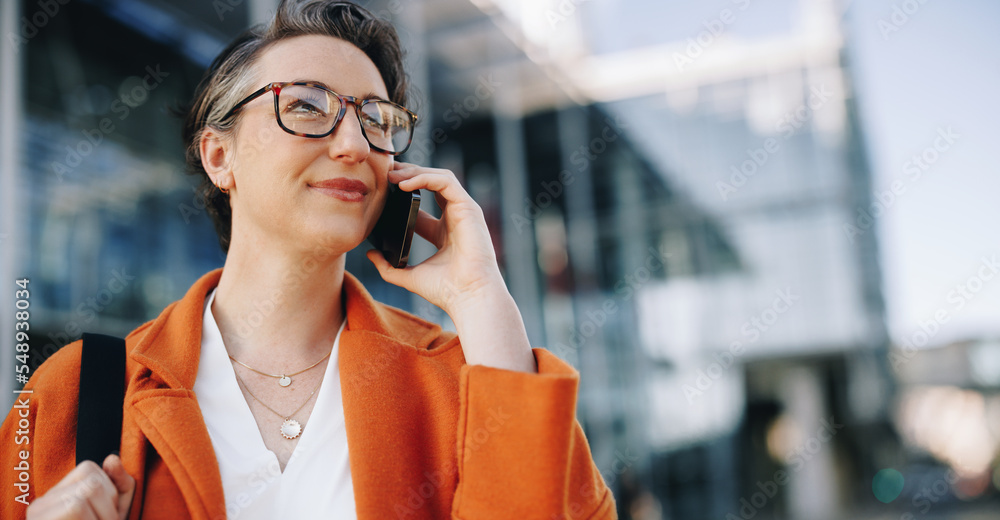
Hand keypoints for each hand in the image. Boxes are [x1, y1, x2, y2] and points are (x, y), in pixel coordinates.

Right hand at [27, 454, 134, 519]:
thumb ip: (120, 485)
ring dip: (105, 517)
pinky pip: (76, 506)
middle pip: (91, 482)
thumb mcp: (116, 510)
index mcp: (57, 496)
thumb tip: (112, 458)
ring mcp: (38, 513)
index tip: (106, 514)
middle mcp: (41, 503)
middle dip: (109, 507)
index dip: (110, 491)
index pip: (88, 469)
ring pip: (85, 493)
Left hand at [366, 161, 506, 314]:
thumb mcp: (409, 276)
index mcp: (444, 231)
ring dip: (415, 172)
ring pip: (440, 177)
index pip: (423, 203)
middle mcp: (455, 217)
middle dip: (408, 174)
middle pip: (432, 184)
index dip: (403, 193)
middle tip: (385, 173)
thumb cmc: (446, 290)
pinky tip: (405, 184)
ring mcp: (464, 211)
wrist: (468, 296)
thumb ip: (389, 266)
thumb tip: (370, 254)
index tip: (382, 190)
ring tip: (393, 176)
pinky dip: (425, 178)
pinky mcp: (468, 207)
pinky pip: (446, 181)